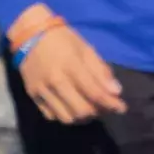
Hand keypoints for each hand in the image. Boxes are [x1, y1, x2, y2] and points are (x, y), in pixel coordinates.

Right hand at [11, 18, 125, 123]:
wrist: (30, 35)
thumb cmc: (63, 40)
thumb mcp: (86, 49)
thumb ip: (101, 71)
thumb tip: (116, 92)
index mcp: (72, 65)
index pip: (94, 93)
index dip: (111, 104)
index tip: (122, 108)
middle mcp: (55, 81)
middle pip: (81, 111)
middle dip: (98, 112)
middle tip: (106, 107)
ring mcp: (42, 91)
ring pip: (66, 118)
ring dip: (82, 118)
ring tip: (90, 109)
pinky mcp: (32, 97)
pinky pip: (51, 116)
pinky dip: (65, 116)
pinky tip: (72, 107)